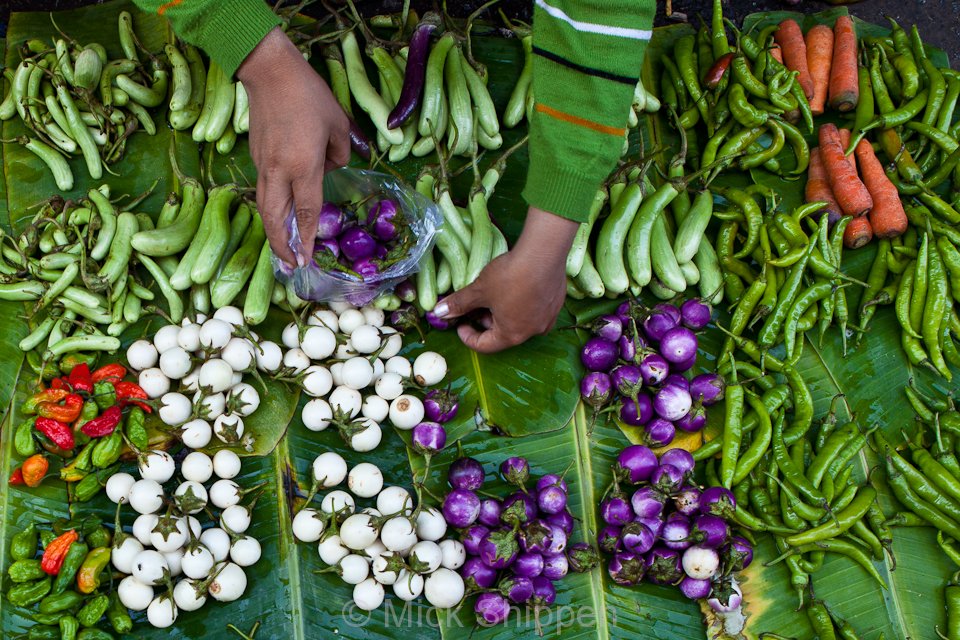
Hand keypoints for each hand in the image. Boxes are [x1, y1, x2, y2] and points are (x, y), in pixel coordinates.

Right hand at [238, 27, 350, 266]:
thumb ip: (340, 154)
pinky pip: (264, 191)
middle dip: (283, 246)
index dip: (307, 238)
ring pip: (266, 208)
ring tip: (284, 250)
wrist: (269, 72)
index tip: (308, 259)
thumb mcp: (339, 124)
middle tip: (292, 266)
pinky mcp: (256, 157)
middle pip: (276, 219)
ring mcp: (263, 165)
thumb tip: (332, 169)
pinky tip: (280, 218)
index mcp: (303, 166)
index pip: (307, 211)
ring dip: (274, 232)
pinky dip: (271, 211)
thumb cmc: (309, 95)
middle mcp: (279, 171)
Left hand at [433, 207, 578, 352]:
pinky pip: (533, 310)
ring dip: (503, 313)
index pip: (484, 346)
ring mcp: (547, 319)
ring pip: (519, 322)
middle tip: (476, 304)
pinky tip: (516, 287)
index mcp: (511, 335)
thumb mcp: (479, 290)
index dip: (467, 336)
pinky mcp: (556, 304)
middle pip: (503, 334)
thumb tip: (438, 312)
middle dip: (485, 321)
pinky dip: (521, 305)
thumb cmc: (509, 276)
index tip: (460, 323)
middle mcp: (532, 332)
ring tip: (494, 294)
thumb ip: (459, 303)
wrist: (544, 253)